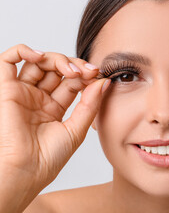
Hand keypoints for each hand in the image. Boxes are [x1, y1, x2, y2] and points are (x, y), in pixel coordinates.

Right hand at [0, 44, 108, 211]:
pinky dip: (24, 51)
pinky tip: (41, 56)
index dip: (85, 75)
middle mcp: (38, 98)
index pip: (72, 81)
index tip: (99, 76)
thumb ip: (90, 104)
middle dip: (75, 65)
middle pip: (57, 69)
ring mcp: (22, 93)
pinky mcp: (5, 89)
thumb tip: (104, 82)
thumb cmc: (48, 158)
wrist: (24, 172)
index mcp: (53, 108)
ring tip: (71, 70)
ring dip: (58, 59)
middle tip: (88, 71)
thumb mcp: (76, 129)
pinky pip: (9, 60)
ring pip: (39, 62)